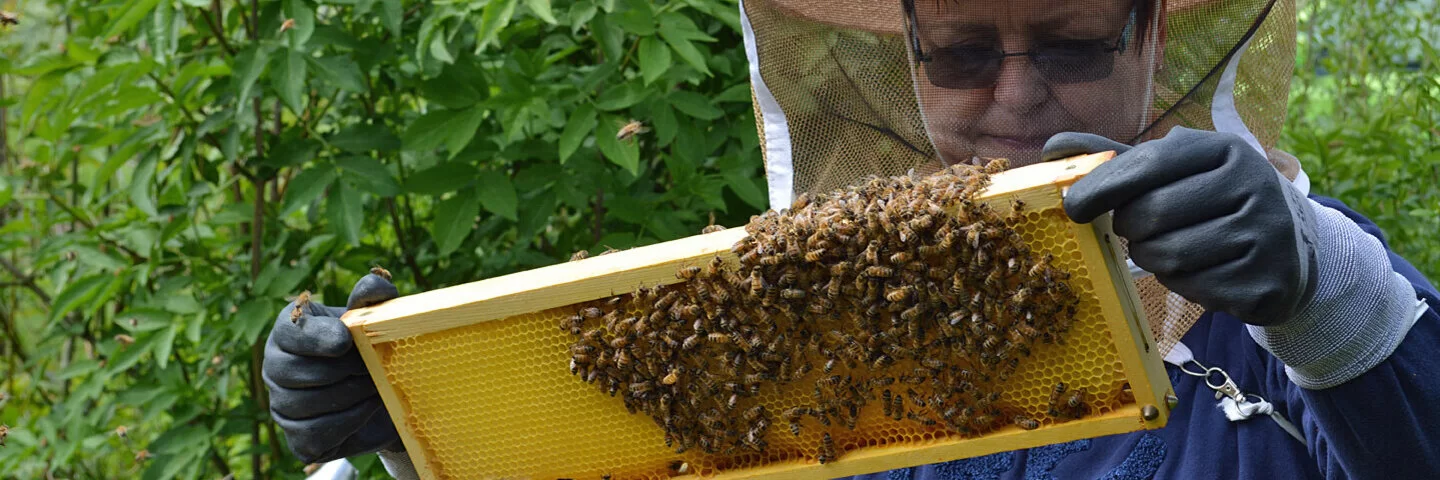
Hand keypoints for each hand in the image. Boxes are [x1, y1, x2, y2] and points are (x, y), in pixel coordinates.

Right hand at [263, 273, 402, 462]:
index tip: (344, 341)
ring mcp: (281, 406)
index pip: (289, 333)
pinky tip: (366, 409)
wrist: (385, 399)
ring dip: (350, 395)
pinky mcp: (297, 439)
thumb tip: (375, 285)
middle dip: (342, 371)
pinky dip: (349, 422)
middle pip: (296, 371)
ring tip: (374, 387)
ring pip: (306, 404)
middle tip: (372, 368)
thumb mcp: (374, 320)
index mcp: (289, 330)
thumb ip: (373, 298)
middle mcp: (275, 367)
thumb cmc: (371, 349)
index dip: (315, 338)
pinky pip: (316, 433)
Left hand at [1042, 127, 1318, 325]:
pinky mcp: (1269, 282)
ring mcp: (1268, 235)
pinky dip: (1182, 284)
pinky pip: (1194, 290)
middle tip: (1139, 230)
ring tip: (1170, 248)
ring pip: (1169, 257)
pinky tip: (1200, 270)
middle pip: (1152, 215)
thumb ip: (1117, 160)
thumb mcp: (1175, 171)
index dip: (1103, 187)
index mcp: (1227, 149)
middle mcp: (1255, 185)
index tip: (1073, 207)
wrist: (1291, 248)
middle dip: (1131, 229)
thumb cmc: (1211, 201)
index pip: (1150, 164)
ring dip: (1153, 258)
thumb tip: (1052, 147)